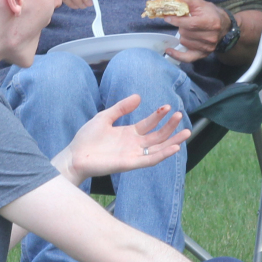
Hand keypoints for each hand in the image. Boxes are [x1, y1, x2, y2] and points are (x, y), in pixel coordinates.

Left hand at [60, 94, 188, 183]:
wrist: (74, 156)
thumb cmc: (87, 138)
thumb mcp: (105, 117)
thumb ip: (121, 108)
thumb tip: (139, 97)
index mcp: (129, 133)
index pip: (149, 123)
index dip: (159, 115)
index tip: (167, 105)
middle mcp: (134, 144)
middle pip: (158, 135)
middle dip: (170, 126)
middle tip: (180, 115)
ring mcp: (133, 154)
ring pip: (158, 148)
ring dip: (172, 141)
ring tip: (186, 132)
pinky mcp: (130, 164)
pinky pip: (150, 160)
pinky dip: (163, 154)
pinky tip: (174, 148)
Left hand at [164, 0, 229, 62]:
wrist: (225, 27)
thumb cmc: (211, 14)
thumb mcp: (201, 4)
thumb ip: (186, 0)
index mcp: (211, 22)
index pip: (190, 23)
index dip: (177, 20)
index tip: (167, 17)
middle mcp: (210, 37)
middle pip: (186, 32)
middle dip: (180, 26)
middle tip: (183, 21)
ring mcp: (207, 47)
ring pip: (184, 41)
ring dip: (182, 35)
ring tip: (188, 30)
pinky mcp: (203, 54)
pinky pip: (187, 58)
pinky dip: (177, 55)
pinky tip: (169, 51)